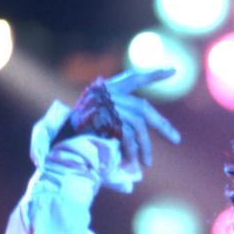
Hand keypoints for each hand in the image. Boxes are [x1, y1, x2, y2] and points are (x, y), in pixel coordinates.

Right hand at [61, 68, 181, 166]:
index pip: (134, 78)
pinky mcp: (105, 118)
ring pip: (138, 125)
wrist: (57, 140)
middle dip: (162, 126)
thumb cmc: (76, 132)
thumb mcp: (99, 120)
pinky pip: (128, 136)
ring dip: (144, 146)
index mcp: (107, 89)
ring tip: (147, 162)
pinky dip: (133, 151)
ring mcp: (107, 105)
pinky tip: (135, 162)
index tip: (173, 70)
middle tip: (176, 140)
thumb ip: (120, 118)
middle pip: (143, 108)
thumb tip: (144, 127)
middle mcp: (107, 93)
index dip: (153, 74)